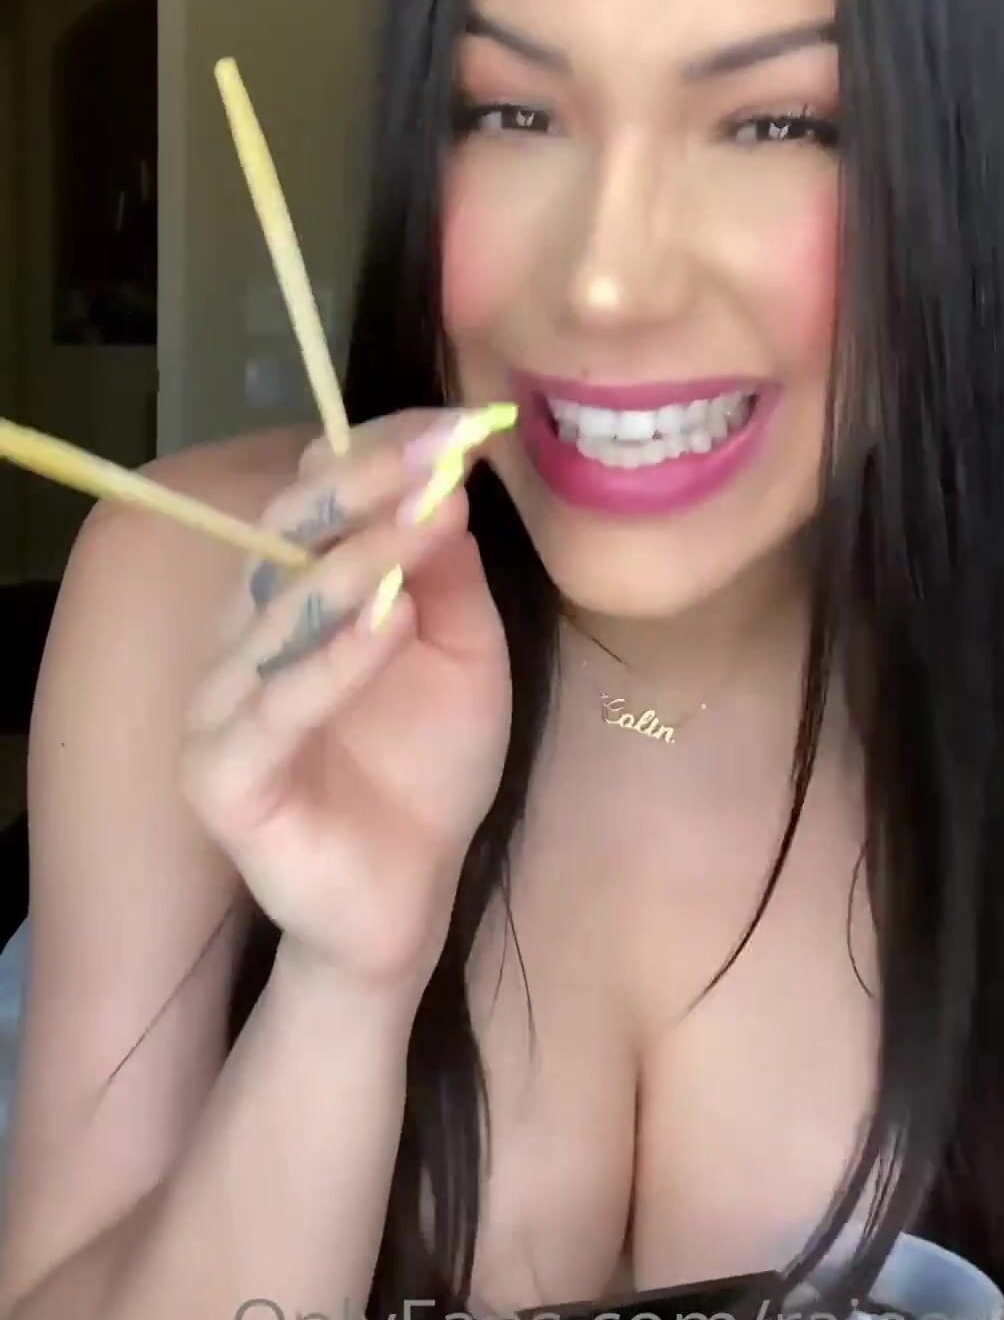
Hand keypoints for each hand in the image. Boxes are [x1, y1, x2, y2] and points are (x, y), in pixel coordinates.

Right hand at [180, 405, 515, 992]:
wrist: (411, 897)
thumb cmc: (430, 769)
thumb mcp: (466, 652)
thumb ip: (447, 574)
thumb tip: (444, 480)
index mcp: (297, 593)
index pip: (318, 494)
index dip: (382, 450)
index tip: (461, 422)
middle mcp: (247, 633)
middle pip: (286, 532)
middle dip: (366, 484)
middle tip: (438, 456)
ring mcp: (224, 703)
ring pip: (278, 609)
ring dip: (357, 559)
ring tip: (426, 520)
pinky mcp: (221, 775)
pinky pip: (276, 706)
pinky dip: (336, 658)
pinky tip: (394, 620)